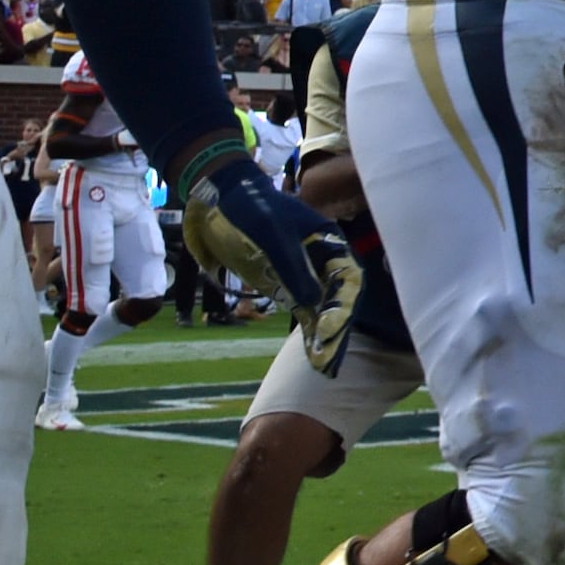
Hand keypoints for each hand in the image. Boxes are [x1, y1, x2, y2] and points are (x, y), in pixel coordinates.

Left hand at [182, 158, 364, 372]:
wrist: (217, 199)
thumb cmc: (249, 210)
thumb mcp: (271, 235)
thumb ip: (292, 266)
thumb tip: (313, 302)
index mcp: (326, 240)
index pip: (347, 277)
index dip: (342, 306)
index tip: (330, 332)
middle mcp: (319, 258)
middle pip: (337, 297)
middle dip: (336, 328)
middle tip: (330, 361)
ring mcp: (300, 271)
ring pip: (321, 306)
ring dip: (324, 333)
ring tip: (324, 365)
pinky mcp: (280, 281)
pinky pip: (300, 307)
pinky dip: (307, 328)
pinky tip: (312, 351)